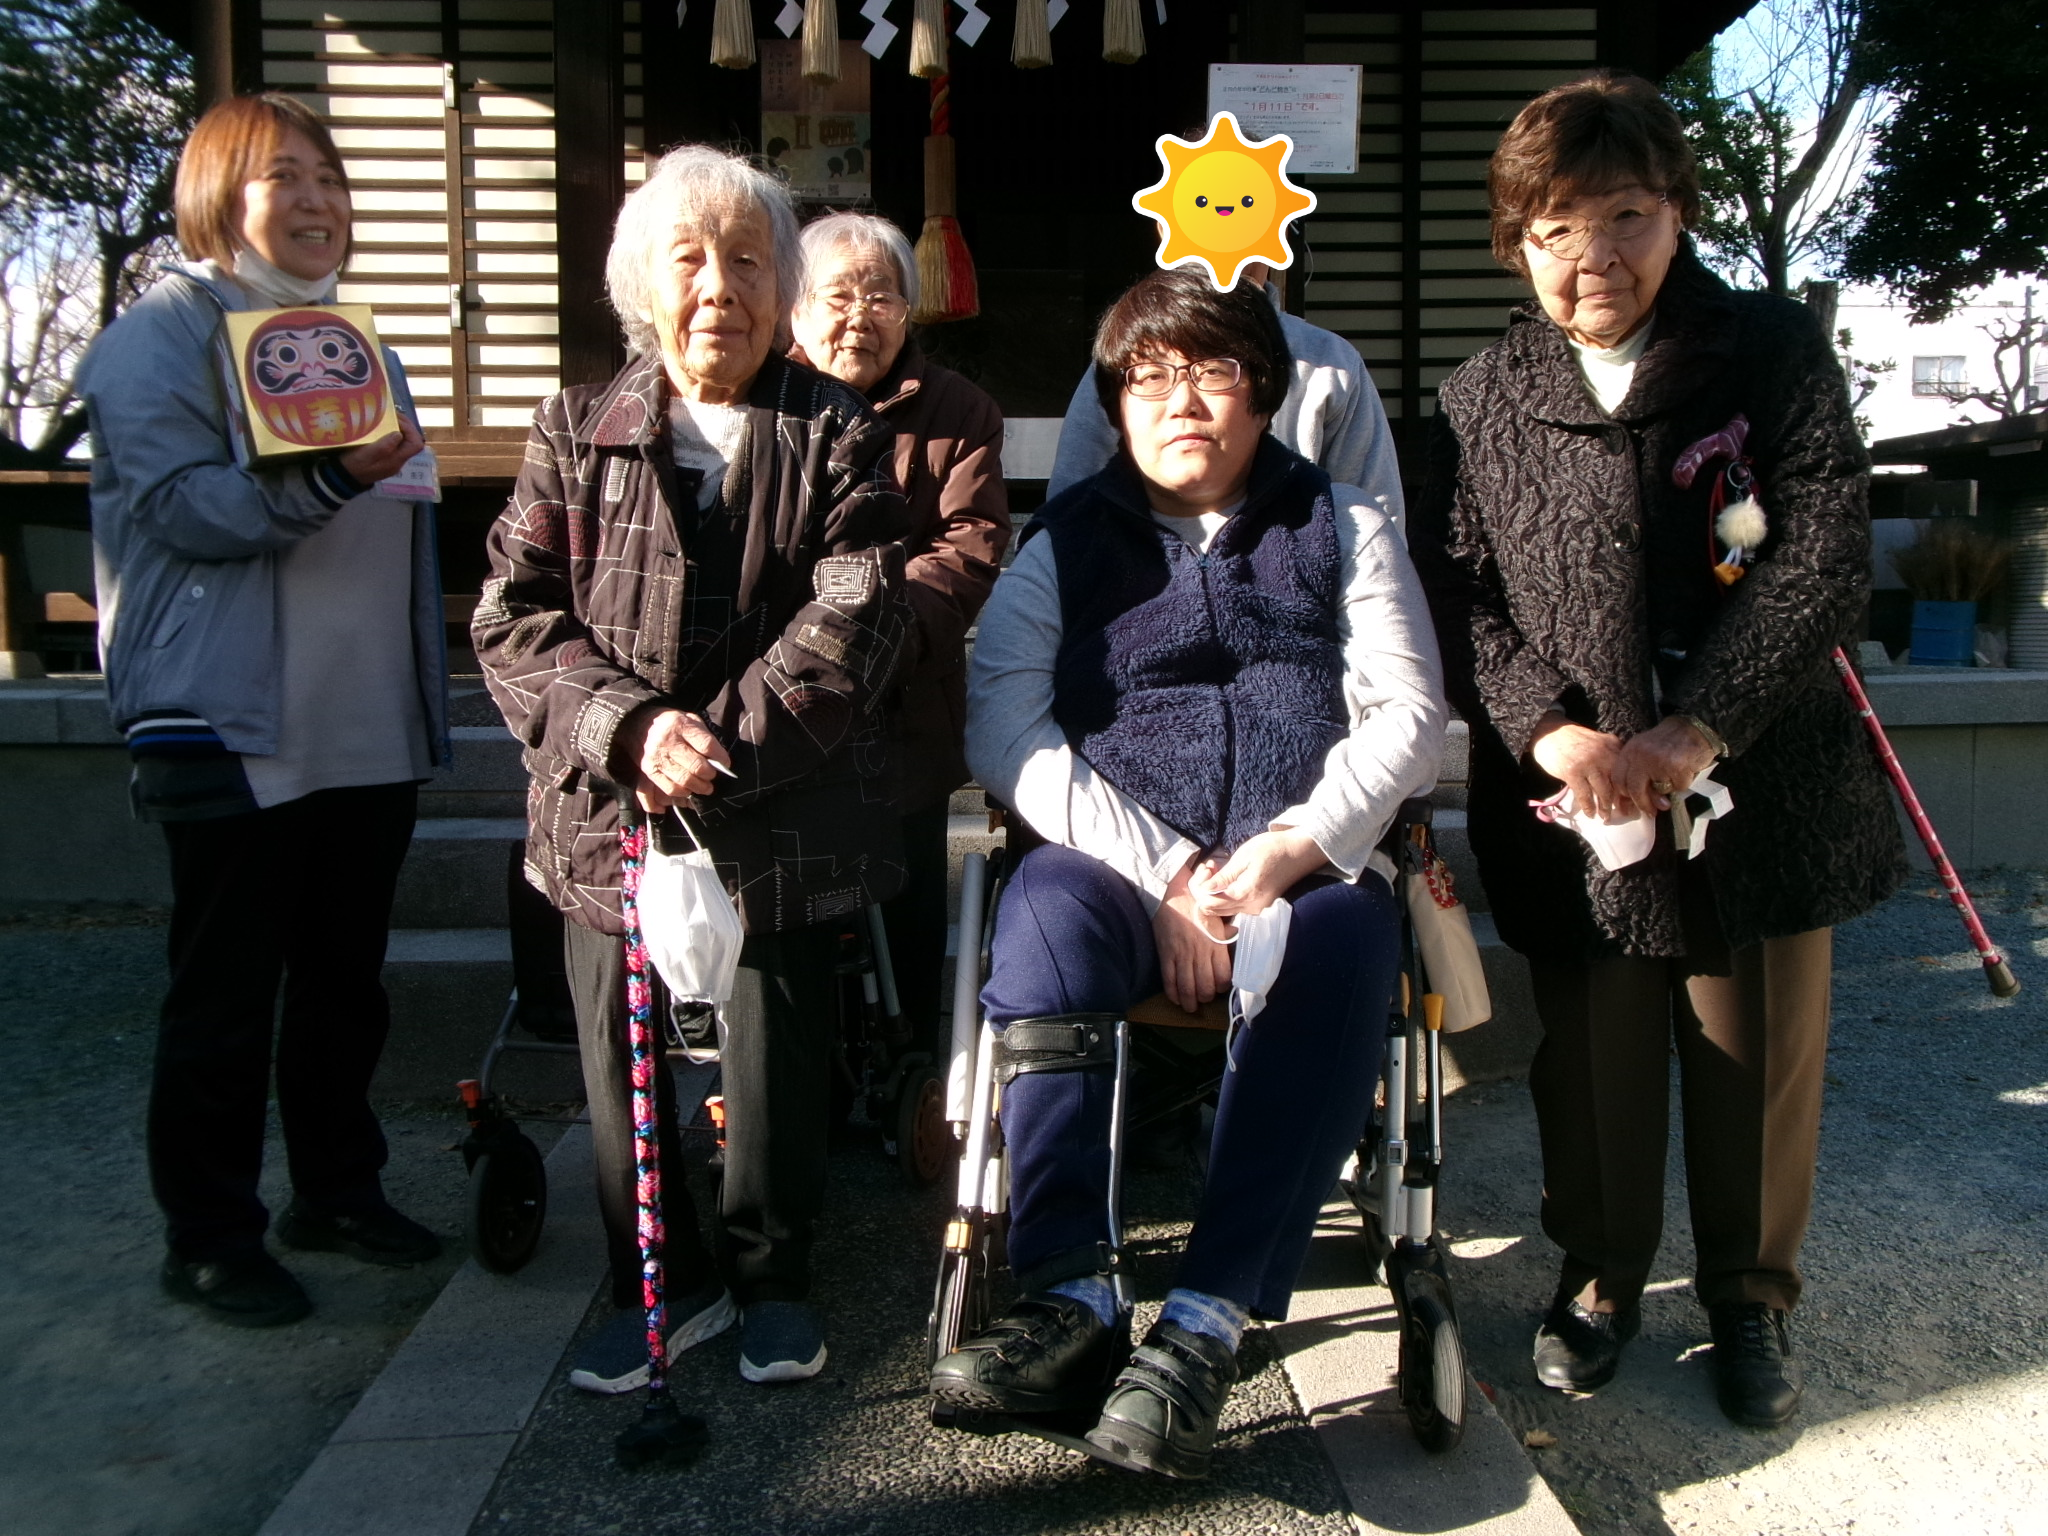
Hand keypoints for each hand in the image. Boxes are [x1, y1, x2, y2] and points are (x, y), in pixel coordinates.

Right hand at [337, 414, 424, 484]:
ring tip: (388, 418)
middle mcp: (398, 460)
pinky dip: (391, 433)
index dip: (411, 430)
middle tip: (393, 414)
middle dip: (406, 426)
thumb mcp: (367, 455)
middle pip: (412, 441)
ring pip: (404, 441)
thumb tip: (399, 434)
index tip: (397, 420)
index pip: (416, 444)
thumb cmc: (355, 465)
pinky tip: (382, 427)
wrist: (345, 476)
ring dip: (399, 428)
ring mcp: (393, 459)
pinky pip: (395, 443)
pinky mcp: (386, 457)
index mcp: (396, 460)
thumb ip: (384, 446)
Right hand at [620, 708, 730, 812]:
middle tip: (713, 776)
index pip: (707, 745)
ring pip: (685, 780)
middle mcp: (668, 741)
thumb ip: (704, 736)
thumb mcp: (690, 719)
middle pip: (697, 766)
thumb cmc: (671, 724)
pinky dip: (683, 792)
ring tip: (706, 786)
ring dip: (700, 787)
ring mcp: (657, 757)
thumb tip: (720, 760)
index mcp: (680, 725)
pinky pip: (670, 788)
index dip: (720, 757)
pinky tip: (689, 789)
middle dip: (710, 775)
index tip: (726, 763)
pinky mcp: (649, 770)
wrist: (639, 723)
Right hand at [1153, 854, 1234, 1013]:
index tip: (1218, 987)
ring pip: (1187, 988)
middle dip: (1205, 998)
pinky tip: (1176, 999)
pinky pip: (1169, 981)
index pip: (1223, 976)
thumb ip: (1225, 930)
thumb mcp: (1216, 915)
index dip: (1222, 987)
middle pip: (1206, 987)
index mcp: (1215, 943)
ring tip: (1190, 1006)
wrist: (1170, 894)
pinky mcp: (1166, 955)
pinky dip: (1173, 994)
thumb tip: (1234, 935)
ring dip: (1190, 1002)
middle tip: (1204, 998)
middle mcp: (1200, 953)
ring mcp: (1181, 955)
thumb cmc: (1195, 903)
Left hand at [1189, 828, 1326, 918]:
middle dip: (1206, 891)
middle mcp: (1251, 908)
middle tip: (1211, 868)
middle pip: (1215, 910)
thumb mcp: (1243, 857)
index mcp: (1245, 894)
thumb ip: (1223, 877)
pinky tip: (1229, 877)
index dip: (1201, 887)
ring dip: (1215, 893)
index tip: (1207, 868)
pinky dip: (1227, 895)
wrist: (1299, 851)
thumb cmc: (1272, 849)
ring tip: (1219, 869)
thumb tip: (1203, 889)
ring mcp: (1257, 909)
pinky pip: (1236, 906)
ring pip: (1224, 910)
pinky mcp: (1260, 906)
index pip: (1210, 904)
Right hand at [1529, 713, 1634, 821]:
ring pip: (1603, 791)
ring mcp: (1588, 763)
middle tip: (1624, 813)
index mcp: (1612, 745)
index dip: (1630, 789)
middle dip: (1621, 801)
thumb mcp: (1598, 742)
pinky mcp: (1573, 772)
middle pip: (1618, 783)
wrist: (1548, 731)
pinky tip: (1590, 813)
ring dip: (1605, 807)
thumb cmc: (1573, 740)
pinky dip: (1588, 807)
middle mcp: (1604, 753)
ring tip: (1605, 817)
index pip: (1627, 771)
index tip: (1632, 802)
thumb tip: (1621, 781)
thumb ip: (1610, 755)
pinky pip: (1584, 795)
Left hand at [1612, 716, 1719, 812]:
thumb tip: (1633, 798)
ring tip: (1667, 798)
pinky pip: (1676, 787)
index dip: (1623, 795)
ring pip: (1654, 791)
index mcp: (1630, 750)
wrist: (1695, 728)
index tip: (1628, 805)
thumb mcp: (1646, 750)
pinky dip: (1681, 785)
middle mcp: (1640, 755)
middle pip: (1633, 789)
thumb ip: (1637, 770)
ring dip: (1661, 799)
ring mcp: (1657, 761)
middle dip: (1641, 803)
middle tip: (1650, 811)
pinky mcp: (1676, 768)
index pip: (1618, 778)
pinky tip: (1685, 774)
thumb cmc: (1671, 740)